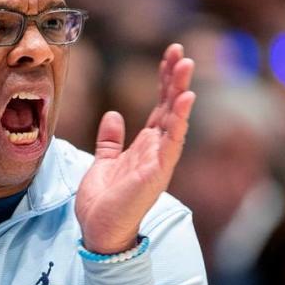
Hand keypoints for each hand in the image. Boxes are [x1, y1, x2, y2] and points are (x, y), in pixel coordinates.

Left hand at [75, 43, 195, 253]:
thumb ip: (110, 140)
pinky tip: (186, 99)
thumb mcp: (102, 163)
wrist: (98, 231)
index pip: (159, 106)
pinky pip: (172, 142)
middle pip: (170, 107)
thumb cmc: (103, 203)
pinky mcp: (157, 173)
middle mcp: (157, 151)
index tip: (169, 55)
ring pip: (175, 120)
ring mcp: (159, 161)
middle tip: (180, 52)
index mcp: (145, 146)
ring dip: (181, 92)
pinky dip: (179, 120)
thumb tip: (114, 115)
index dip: (164, 80)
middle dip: (175, 79)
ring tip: (186, 65)